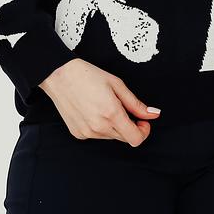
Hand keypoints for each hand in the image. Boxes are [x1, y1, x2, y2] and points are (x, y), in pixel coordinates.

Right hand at [38, 58, 160, 146]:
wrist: (59, 75)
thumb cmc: (87, 75)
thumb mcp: (117, 84)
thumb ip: (136, 103)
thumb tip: (154, 114)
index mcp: (111, 114)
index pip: (135, 139)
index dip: (143, 131)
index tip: (142, 120)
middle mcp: (99, 127)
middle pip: (124, 138)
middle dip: (129, 126)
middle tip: (123, 107)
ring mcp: (87, 133)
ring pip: (111, 137)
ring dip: (114, 126)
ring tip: (104, 105)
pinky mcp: (78, 134)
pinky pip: (97, 135)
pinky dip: (100, 127)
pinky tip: (93, 110)